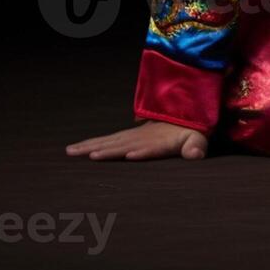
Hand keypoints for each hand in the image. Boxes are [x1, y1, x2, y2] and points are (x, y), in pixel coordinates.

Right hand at [66, 120, 208, 160]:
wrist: (182, 115)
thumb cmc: (189, 132)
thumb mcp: (197, 138)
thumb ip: (196, 146)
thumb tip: (196, 153)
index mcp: (160, 141)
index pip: (150, 147)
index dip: (142, 151)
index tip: (129, 154)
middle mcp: (143, 138)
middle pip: (123, 144)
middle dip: (106, 149)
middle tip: (86, 154)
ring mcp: (134, 136)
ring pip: (111, 141)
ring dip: (92, 145)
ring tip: (73, 151)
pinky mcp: (128, 137)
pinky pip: (109, 139)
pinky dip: (94, 143)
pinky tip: (81, 149)